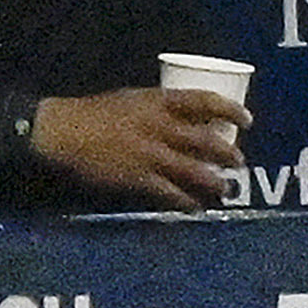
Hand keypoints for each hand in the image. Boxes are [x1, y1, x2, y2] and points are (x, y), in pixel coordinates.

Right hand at [27, 87, 239, 210]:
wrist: (59, 132)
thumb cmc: (92, 113)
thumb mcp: (130, 99)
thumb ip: (157, 108)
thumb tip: (185, 116)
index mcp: (157, 102)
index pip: (205, 101)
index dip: (231, 110)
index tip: (248, 119)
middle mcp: (161, 127)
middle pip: (208, 141)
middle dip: (229, 153)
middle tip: (240, 162)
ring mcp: (151, 155)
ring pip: (196, 171)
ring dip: (216, 182)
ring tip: (226, 189)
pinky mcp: (139, 179)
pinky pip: (171, 194)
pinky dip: (186, 203)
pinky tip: (194, 208)